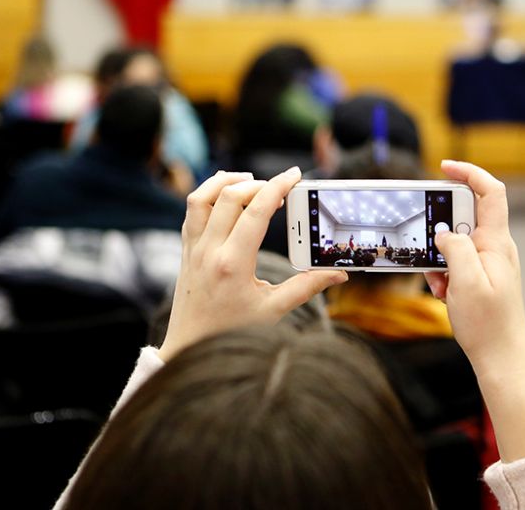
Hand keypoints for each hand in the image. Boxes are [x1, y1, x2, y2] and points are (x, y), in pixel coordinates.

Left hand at [158, 168, 347, 360]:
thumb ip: (306, 288)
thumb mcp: (272, 311)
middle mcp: (208, 251)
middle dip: (258, 183)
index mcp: (232, 264)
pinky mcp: (186, 251)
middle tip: (280, 187)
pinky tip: (227, 197)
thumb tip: (338, 274)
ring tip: (250, 181)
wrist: (189, 348)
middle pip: (228, 196)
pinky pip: (191, 212)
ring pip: (201, 197)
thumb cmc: (230, 333)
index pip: (255, 211)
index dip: (277, 187)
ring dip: (226, 182)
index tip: (294, 176)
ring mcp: (193, 249)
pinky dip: (208, 195)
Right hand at [424, 160, 524, 375]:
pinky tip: (447, 296)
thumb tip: (444, 232)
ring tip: (444, 287)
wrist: (501, 359)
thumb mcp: (466, 282)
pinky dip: (443, 276)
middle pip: (464, 217)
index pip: (490, 192)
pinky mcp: (480, 278)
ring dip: (439, 261)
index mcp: (497, 243)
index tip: (444, 167)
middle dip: (441, 231)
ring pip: (454, 244)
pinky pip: (454, 265)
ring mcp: (488, 263)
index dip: (469, 173)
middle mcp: (495, 248)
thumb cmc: (488, 325)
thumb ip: (455, 248)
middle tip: (431, 252)